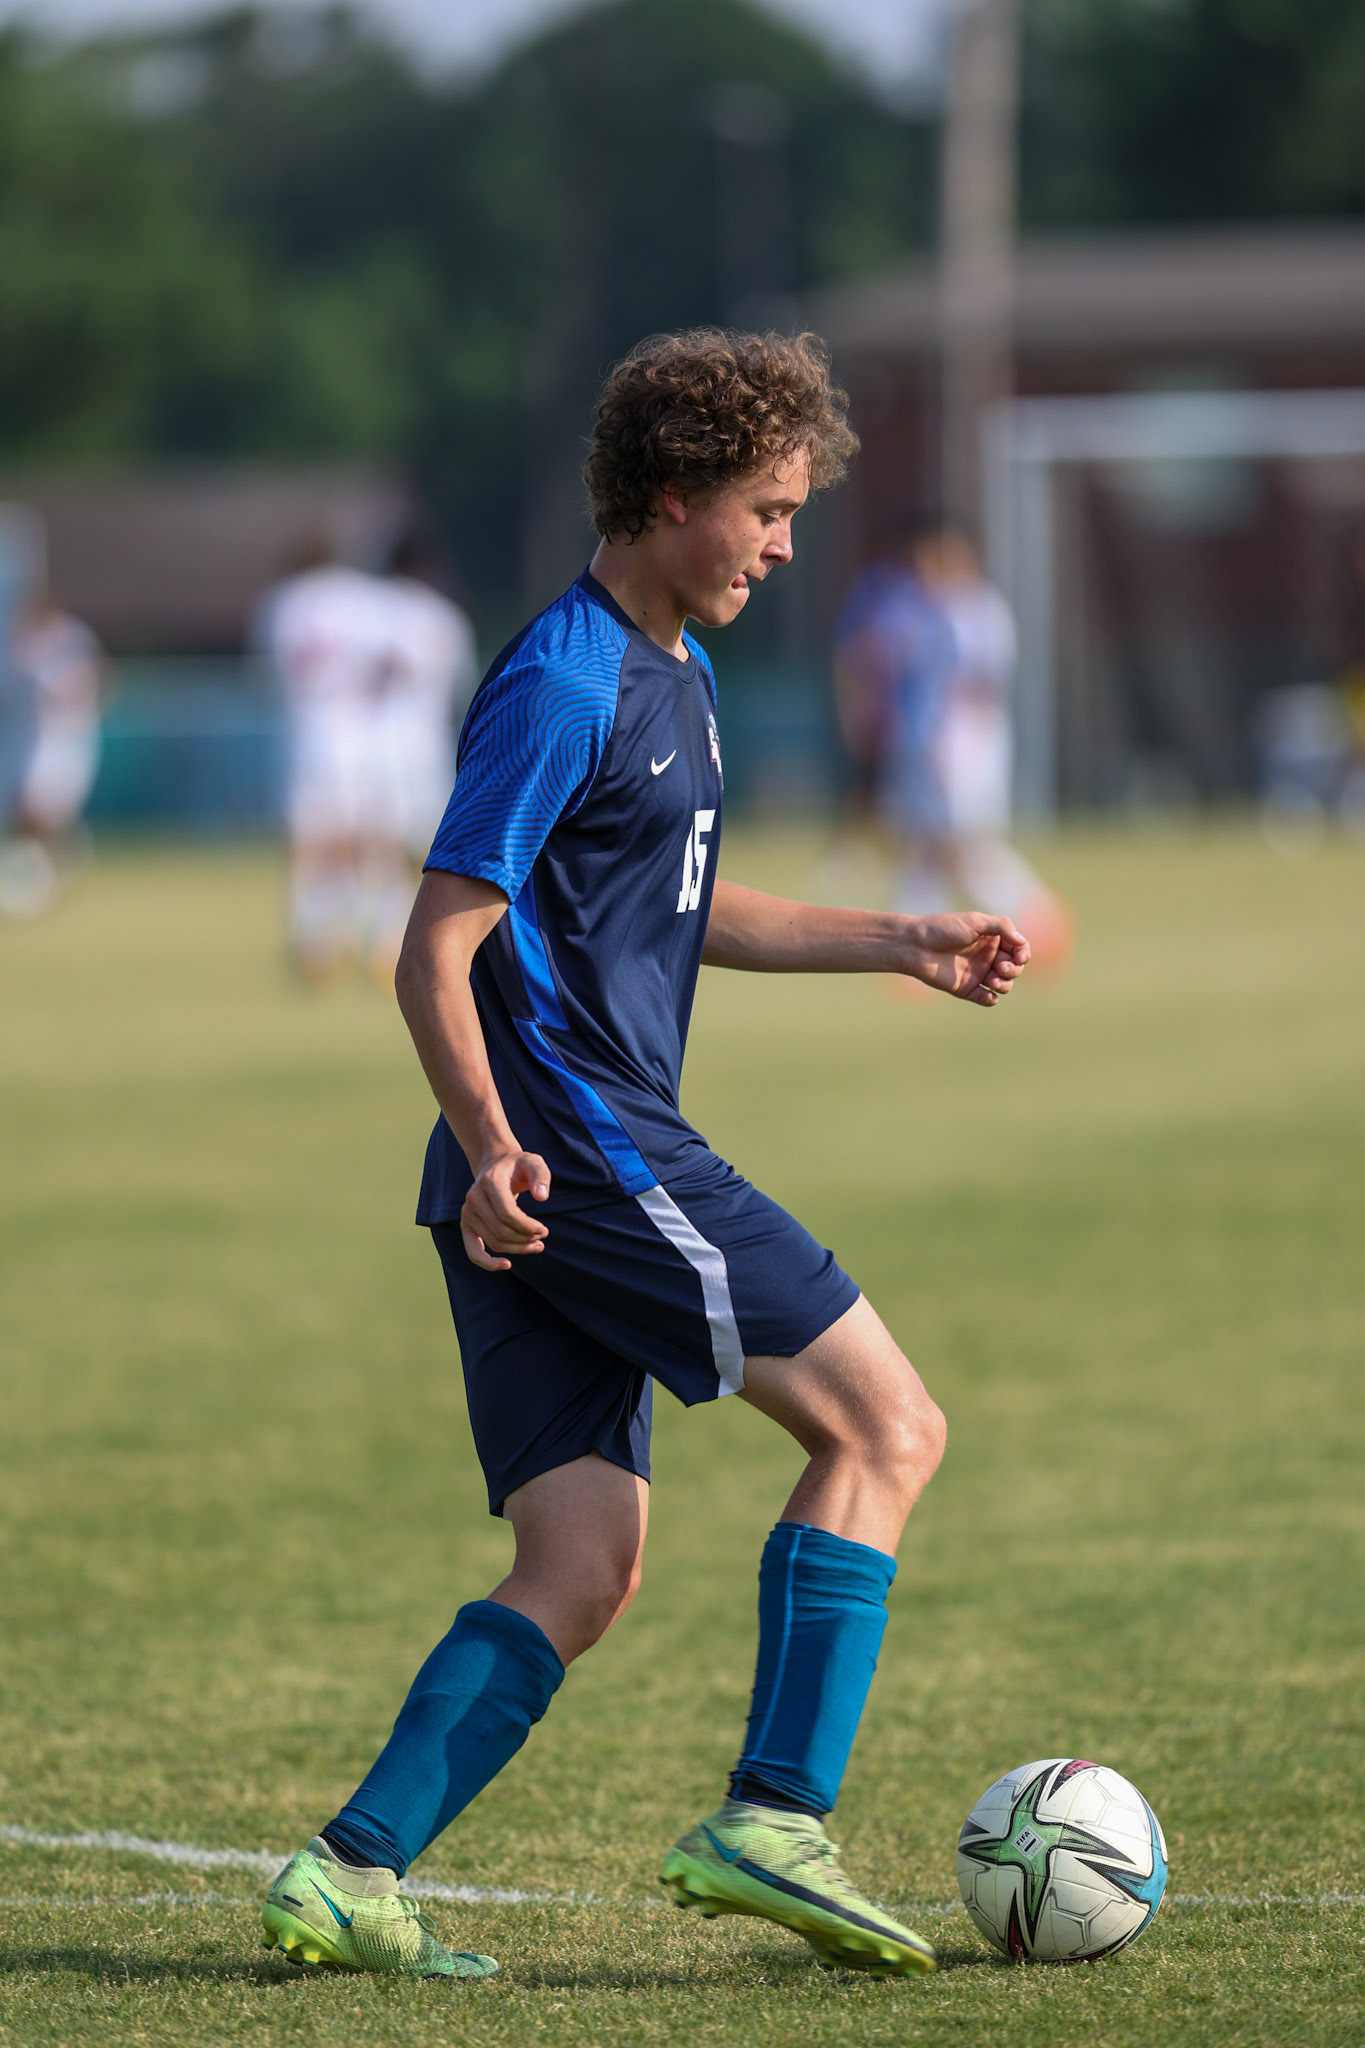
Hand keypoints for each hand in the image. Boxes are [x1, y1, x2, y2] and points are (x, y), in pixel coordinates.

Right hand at [461, 1150, 551, 1270]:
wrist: (496, 1164)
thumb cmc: (519, 1166)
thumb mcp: (534, 1163)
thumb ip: (541, 1176)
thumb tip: (542, 1197)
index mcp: (489, 1182)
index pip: (508, 1214)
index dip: (528, 1227)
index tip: (544, 1230)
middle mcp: (474, 1197)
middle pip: (502, 1231)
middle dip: (526, 1239)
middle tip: (542, 1237)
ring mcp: (468, 1212)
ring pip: (494, 1242)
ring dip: (517, 1249)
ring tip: (536, 1246)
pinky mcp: (466, 1224)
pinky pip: (472, 1250)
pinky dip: (487, 1262)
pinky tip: (506, 1264)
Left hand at [900, 913, 1030, 1006]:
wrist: (916, 945)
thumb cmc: (944, 928)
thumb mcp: (976, 920)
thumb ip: (1002, 927)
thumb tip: (1022, 942)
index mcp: (992, 939)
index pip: (1018, 949)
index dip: (1023, 954)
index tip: (1019, 956)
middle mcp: (987, 956)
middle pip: (1014, 968)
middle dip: (1013, 970)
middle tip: (1000, 967)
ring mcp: (977, 973)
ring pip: (1003, 985)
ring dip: (1005, 985)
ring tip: (993, 981)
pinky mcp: (966, 989)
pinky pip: (985, 999)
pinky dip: (990, 999)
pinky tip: (988, 995)